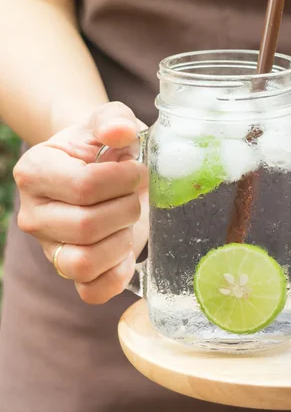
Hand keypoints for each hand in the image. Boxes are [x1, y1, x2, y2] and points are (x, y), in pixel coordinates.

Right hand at [13, 102, 148, 303]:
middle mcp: (34, 214)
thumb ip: (114, 120)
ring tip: (126, 220)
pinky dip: (116, 274)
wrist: (105, 170)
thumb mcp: (109, 122)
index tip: (134, 169)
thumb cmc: (105, 147)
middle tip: (132, 195)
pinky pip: (91, 291)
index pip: (83, 186)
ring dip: (120, 240)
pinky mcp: (69, 273)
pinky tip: (124, 248)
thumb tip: (121, 131)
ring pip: (84, 263)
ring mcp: (49, 248)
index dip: (122, 179)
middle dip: (125, 208)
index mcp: (35, 171)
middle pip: (85, 226)